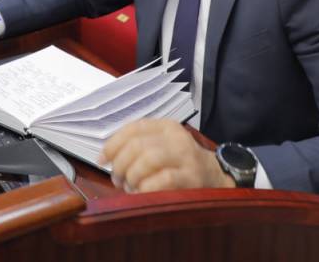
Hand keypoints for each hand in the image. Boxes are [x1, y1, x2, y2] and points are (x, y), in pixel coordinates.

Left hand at [100, 119, 234, 192]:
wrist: (216, 177)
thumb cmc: (180, 164)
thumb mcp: (162, 147)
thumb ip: (137, 147)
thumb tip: (106, 157)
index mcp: (165, 126)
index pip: (133, 128)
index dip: (113, 144)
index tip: (102, 159)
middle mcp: (176, 136)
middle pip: (137, 145)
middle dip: (121, 164)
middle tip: (118, 179)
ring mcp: (186, 156)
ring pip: (148, 158)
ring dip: (132, 176)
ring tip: (130, 187)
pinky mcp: (192, 177)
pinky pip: (163, 179)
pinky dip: (147, 187)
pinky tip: (143, 193)